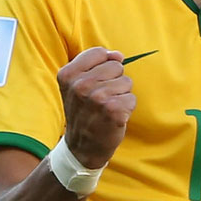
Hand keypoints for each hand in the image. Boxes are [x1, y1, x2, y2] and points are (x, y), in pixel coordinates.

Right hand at [57, 46, 136, 168]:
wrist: (81, 148)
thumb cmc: (83, 112)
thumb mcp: (76, 85)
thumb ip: (95, 64)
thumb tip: (118, 55)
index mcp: (68, 75)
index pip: (99, 53)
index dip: (104, 66)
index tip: (96, 82)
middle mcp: (80, 85)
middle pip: (116, 66)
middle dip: (114, 81)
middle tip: (101, 100)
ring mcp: (97, 98)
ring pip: (126, 82)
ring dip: (121, 96)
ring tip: (106, 109)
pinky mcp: (113, 111)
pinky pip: (131, 98)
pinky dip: (127, 108)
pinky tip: (114, 118)